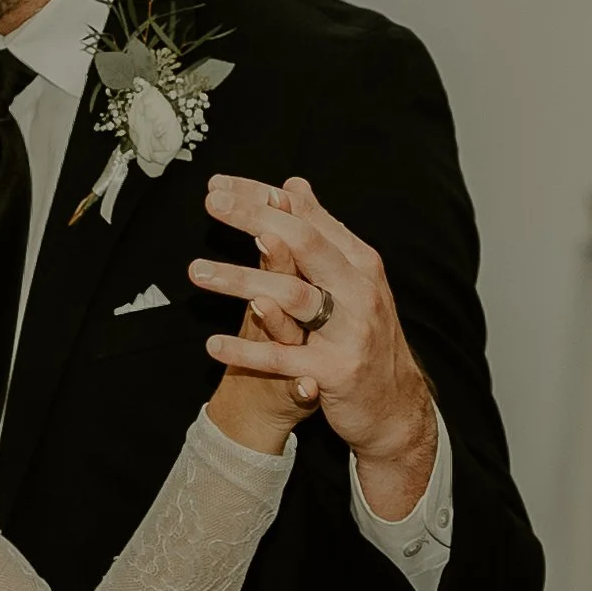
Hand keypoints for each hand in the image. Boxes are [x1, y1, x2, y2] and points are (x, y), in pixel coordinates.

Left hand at [193, 174, 439, 516]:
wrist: (394, 405)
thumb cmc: (361, 333)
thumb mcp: (348, 279)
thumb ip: (319, 233)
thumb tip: (292, 185)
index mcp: (358, 261)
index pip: (307, 216)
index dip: (261, 197)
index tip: (217, 186)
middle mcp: (359, 289)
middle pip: (304, 243)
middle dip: (255, 219)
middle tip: (210, 205)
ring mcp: (350, 330)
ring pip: (293, 296)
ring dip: (241, 281)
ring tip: (197, 272)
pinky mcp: (335, 371)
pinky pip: (284, 358)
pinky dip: (247, 351)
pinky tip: (212, 345)